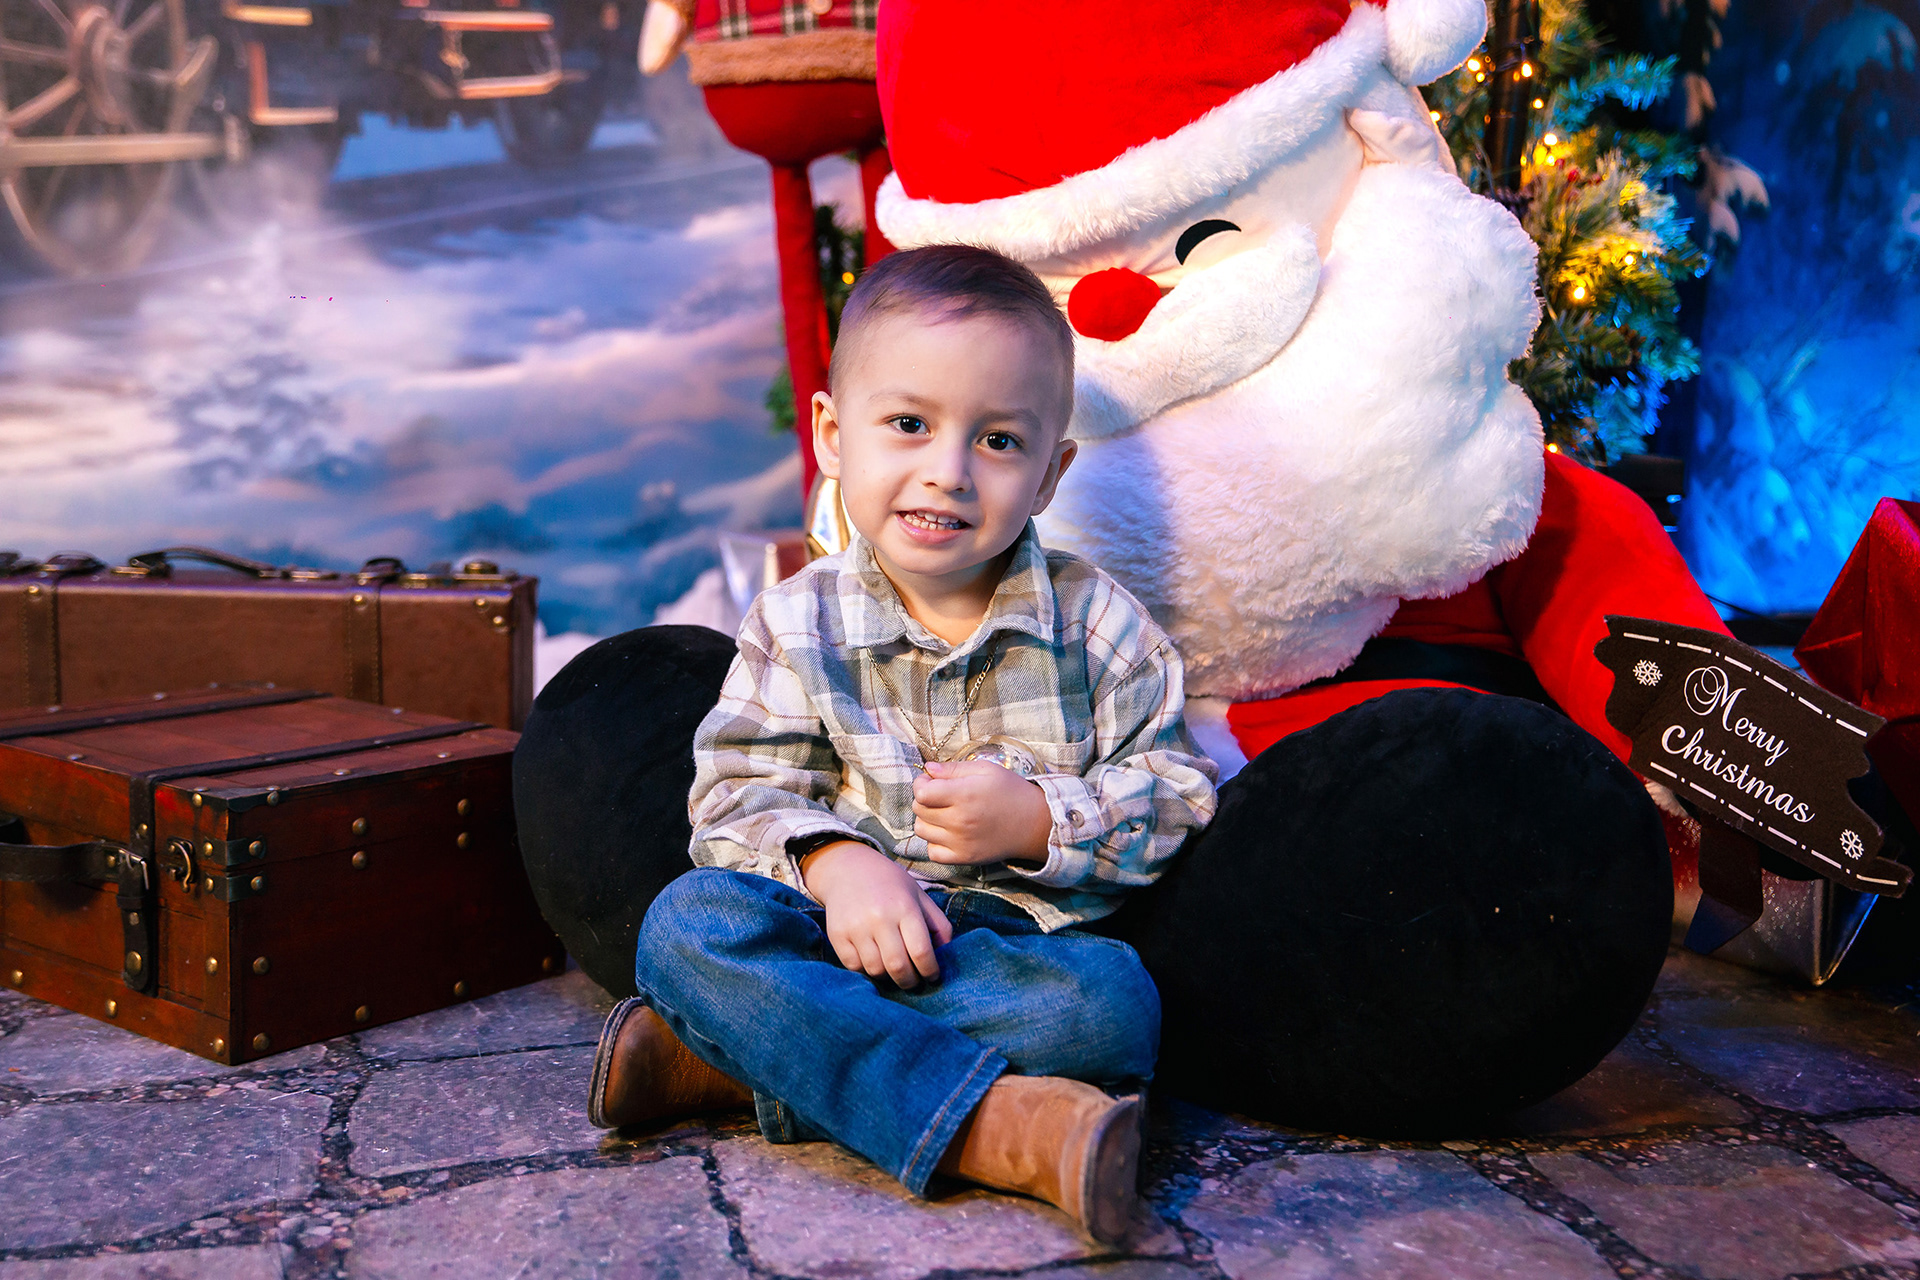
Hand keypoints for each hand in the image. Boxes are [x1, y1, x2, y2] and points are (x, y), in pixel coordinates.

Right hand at [800, 841, 952, 987]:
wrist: (848, 870)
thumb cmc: (890, 886)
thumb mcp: (920, 897)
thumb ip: (939, 925)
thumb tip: (945, 956)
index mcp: (905, 908)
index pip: (921, 952)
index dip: (930, 972)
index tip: (932, 977)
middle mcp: (879, 917)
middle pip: (898, 966)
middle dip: (910, 981)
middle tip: (913, 981)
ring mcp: (856, 927)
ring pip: (876, 970)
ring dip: (888, 978)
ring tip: (893, 970)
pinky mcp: (837, 935)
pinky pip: (854, 967)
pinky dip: (866, 970)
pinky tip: (874, 961)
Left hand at [913, 759, 1053, 866]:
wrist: (1034, 823)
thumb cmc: (1010, 792)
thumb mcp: (985, 770)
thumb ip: (953, 769)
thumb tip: (928, 769)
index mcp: (964, 795)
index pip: (921, 792)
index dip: (922, 784)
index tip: (932, 782)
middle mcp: (959, 821)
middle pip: (919, 810)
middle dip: (925, 799)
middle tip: (940, 795)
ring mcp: (960, 842)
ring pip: (922, 830)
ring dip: (928, 820)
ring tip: (945, 814)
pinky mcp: (964, 858)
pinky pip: (932, 852)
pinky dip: (935, 842)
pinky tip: (949, 832)